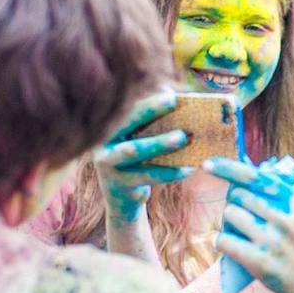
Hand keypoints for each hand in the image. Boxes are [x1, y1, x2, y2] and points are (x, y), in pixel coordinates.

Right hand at [94, 90, 193, 223]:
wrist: (123, 200)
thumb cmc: (138, 163)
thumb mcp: (142, 141)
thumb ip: (153, 123)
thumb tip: (174, 97)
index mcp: (110, 129)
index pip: (127, 108)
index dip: (147, 99)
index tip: (170, 92)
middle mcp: (104, 143)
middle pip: (126, 123)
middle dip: (150, 110)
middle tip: (173, 101)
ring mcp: (108, 164)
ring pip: (134, 150)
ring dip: (160, 142)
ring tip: (184, 137)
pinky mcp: (119, 185)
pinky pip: (148, 176)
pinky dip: (170, 172)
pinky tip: (189, 168)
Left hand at [205, 156, 293, 292]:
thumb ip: (287, 193)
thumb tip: (269, 164)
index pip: (260, 178)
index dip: (230, 168)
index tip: (207, 164)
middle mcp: (286, 218)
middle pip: (241, 195)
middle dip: (235, 202)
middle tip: (240, 212)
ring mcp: (273, 241)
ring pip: (231, 215)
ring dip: (229, 221)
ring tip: (238, 230)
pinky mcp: (260, 262)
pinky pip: (226, 241)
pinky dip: (223, 241)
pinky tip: (230, 245)